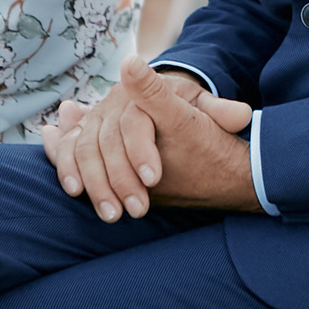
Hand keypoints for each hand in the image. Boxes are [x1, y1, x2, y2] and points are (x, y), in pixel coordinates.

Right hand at [41, 61, 255, 219]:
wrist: (166, 111)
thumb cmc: (189, 115)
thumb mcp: (205, 112)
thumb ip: (219, 113)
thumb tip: (241, 115)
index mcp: (146, 93)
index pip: (136, 121)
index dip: (142, 150)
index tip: (154, 180)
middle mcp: (114, 101)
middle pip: (107, 139)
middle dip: (120, 178)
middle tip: (138, 210)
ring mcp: (95, 117)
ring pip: (84, 148)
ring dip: (95, 184)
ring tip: (113, 215)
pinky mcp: (83, 134)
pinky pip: (67, 149)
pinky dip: (66, 167)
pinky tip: (75, 191)